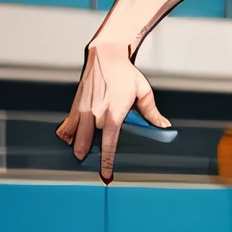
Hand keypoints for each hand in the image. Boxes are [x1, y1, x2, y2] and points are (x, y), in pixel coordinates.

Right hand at [56, 42, 170, 183]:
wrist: (106, 56)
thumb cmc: (125, 74)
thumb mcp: (143, 92)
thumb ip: (152, 113)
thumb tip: (164, 126)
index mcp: (114, 114)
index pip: (109, 144)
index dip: (106, 162)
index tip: (106, 175)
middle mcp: (96, 114)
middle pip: (88, 144)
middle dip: (90, 158)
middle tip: (92, 167)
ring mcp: (83, 109)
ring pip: (75, 137)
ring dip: (77, 148)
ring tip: (80, 156)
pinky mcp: (76, 104)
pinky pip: (67, 124)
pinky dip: (67, 134)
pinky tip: (69, 141)